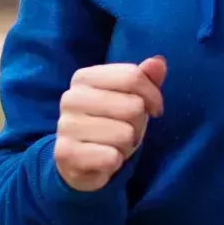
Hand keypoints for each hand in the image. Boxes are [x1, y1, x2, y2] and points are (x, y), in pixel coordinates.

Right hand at [54, 56, 166, 192]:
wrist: (79, 162)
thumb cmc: (109, 124)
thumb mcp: (129, 98)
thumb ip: (144, 79)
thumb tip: (157, 62)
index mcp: (84, 77)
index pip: (132, 76)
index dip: (153, 95)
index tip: (153, 109)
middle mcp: (71, 98)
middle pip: (133, 106)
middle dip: (138, 123)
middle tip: (126, 130)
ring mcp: (66, 126)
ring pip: (125, 134)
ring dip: (127, 145)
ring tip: (113, 145)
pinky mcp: (66, 153)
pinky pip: (111, 157)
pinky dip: (115, 162)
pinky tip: (103, 159)